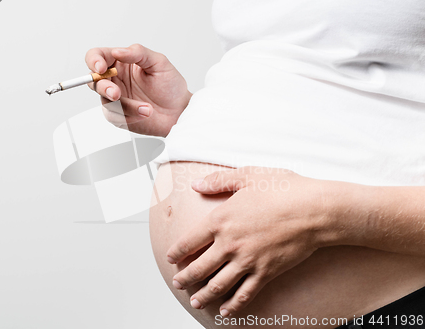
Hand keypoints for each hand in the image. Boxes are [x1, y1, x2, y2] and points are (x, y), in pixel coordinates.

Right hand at [85, 44, 191, 136]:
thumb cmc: (171, 86)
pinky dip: (130, 116)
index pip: (97, 56)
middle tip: (116, 93)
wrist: (179, 112)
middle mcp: (115, 80)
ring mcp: (116, 99)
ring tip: (147, 108)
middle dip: (103, 87)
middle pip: (94, 80)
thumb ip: (139, 53)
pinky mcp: (119, 116)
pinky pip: (114, 116)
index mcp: (121, 62)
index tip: (101, 68)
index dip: (94, 61)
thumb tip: (118, 51)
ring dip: (125, 106)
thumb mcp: (159, 63)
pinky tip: (144, 113)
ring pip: (105, 101)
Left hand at [166, 167, 333, 316]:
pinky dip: (233, 305)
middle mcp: (229, 244)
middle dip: (185, 278)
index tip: (171, 258)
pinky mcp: (266, 273)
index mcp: (220, 220)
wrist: (315, 210)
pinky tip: (226, 310)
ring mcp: (247, 261)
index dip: (176, 252)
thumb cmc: (283, 190)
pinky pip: (245, 294)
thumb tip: (196, 184)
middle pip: (199, 267)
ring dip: (203, 295)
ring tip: (195, 300)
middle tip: (178, 283)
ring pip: (218, 285)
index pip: (189, 241)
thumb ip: (218, 181)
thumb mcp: (247, 175)